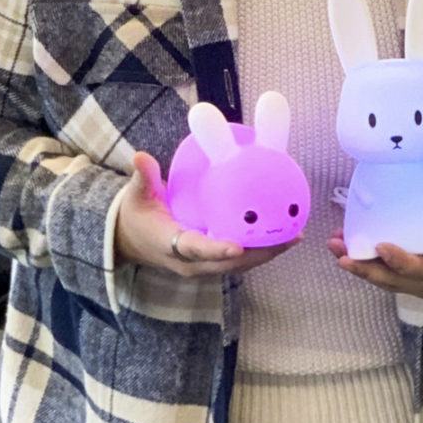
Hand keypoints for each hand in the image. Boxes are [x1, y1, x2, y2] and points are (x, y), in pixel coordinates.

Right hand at [113, 151, 290, 277]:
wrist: (129, 241)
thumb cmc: (135, 215)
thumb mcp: (136, 195)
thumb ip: (143, 177)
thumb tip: (141, 156)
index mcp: (171, 245)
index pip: (196, 249)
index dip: (217, 249)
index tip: (238, 246)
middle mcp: (190, 262)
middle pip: (228, 263)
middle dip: (259, 254)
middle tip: (288, 236)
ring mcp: (201, 266)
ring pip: (238, 265)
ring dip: (265, 254)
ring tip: (293, 236)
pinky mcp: (209, 262)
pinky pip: (237, 260)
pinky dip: (257, 250)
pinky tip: (278, 234)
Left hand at [330, 194, 422, 299]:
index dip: (401, 262)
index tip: (380, 246)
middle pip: (395, 281)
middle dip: (367, 269)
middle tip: (342, 254)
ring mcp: (418, 284)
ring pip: (384, 281)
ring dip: (358, 267)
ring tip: (334, 248)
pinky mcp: (407, 279)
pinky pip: (382, 275)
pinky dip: (362, 263)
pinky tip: (343, 246)